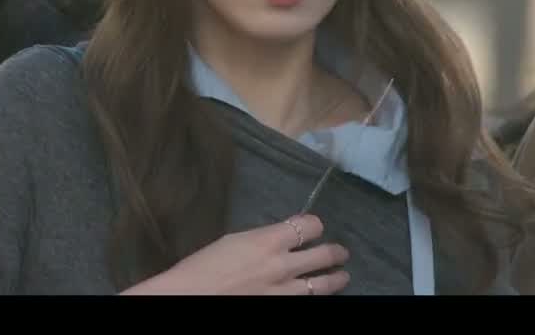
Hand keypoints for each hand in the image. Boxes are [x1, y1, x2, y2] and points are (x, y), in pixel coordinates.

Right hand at [120, 214, 350, 295]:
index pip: (310, 226)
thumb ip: (261, 240)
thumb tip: (277, 239)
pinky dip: (314, 298)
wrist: (191, 297)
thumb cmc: (203, 267)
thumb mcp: (234, 241)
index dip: (315, 225)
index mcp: (269, 240)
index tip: (314, 228)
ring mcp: (285, 292)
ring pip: (324, 284)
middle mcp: (283, 265)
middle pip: (325, 254)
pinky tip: (315, 296)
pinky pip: (307, 303)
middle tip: (340, 253)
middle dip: (336, 252)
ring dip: (336, 279)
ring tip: (342, 276)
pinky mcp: (281, 308)